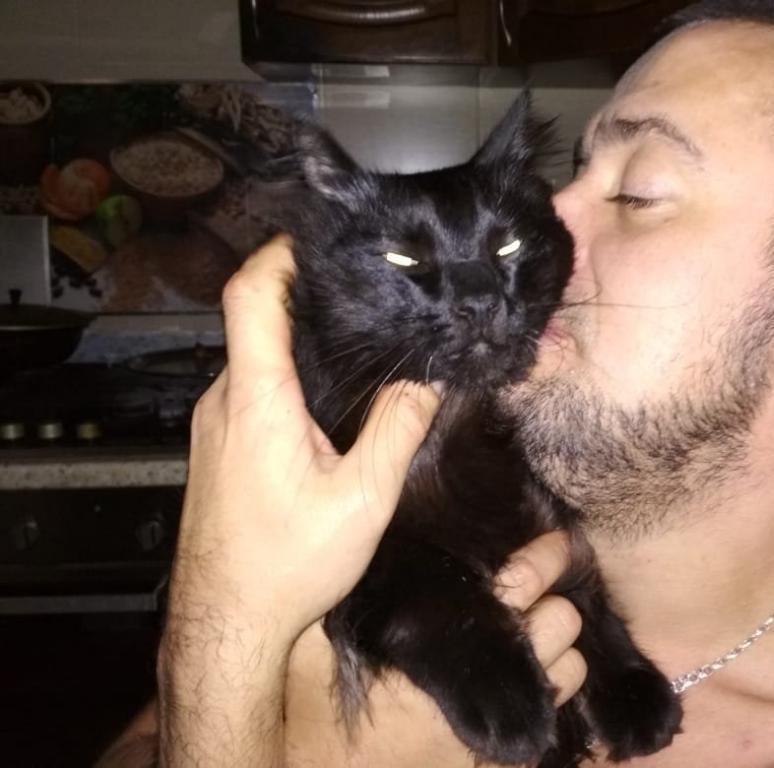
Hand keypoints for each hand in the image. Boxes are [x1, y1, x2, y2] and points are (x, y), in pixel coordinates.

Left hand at [168, 235, 440, 651]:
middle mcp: (224, 401)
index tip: (319, 237)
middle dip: (304, 295)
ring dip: (297, 341)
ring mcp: (213, 425)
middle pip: (254, 319)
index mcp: (258, 399)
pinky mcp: (216, 449)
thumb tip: (427, 377)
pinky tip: (326, 404)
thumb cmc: (288, 565)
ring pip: (254, 358)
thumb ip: (398, 429)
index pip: (249, 295)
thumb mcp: (363, 498)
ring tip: (356, 342)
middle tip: (362, 291)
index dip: (279, 253)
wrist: (228, 622)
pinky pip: (249, 392)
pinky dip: (284, 377)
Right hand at [284, 531, 587, 766]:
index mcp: (448, 638)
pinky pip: (554, 717)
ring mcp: (501, 723)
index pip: (525, 582)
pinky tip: (523, 682)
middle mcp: (489, 680)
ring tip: (532, 640)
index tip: (556, 541)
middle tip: (540, 594)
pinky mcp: (500, 757)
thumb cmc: (320, 719)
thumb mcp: (316, 648)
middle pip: (563, 622)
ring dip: (557, 651)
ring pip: (571, 670)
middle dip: (556, 603)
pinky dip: (547, 693)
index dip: (546, 556)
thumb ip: (338, 600)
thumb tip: (355, 547)